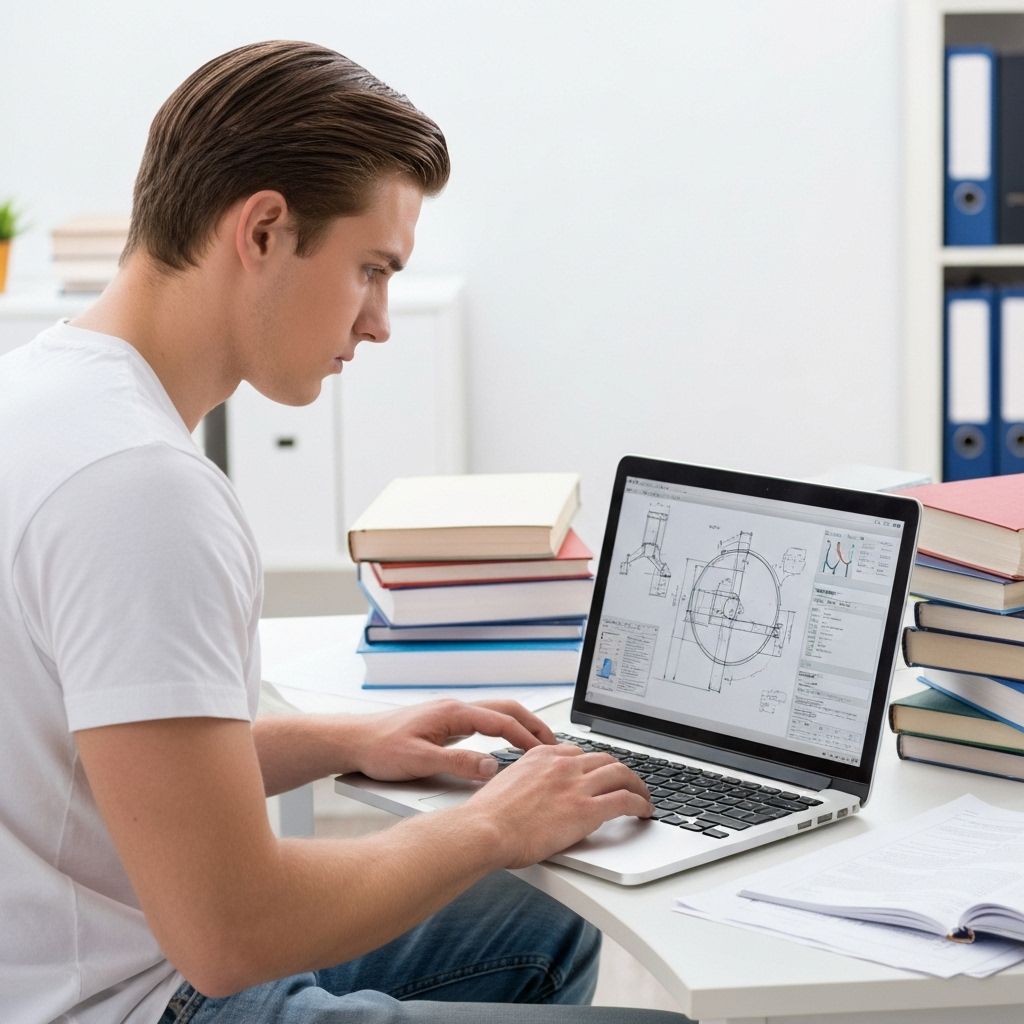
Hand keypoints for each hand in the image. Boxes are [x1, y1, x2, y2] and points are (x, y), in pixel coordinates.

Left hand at [344, 699, 556, 782]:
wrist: (354, 740)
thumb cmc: (380, 748)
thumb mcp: (419, 761)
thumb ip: (457, 764)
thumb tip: (491, 767)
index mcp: (452, 713)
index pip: (500, 721)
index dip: (525, 737)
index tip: (544, 753)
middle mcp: (454, 709)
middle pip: (504, 709)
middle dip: (532, 724)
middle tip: (553, 743)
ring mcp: (450, 714)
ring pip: (495, 714)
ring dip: (519, 725)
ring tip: (537, 744)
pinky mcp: (444, 724)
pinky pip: (483, 722)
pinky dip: (503, 730)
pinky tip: (506, 746)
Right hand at [463, 743, 652, 867]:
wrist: (485, 830)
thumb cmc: (488, 816)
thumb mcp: (506, 784)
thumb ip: (525, 782)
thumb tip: (530, 794)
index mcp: (541, 756)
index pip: (579, 753)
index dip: (594, 765)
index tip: (599, 774)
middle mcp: (562, 765)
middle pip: (604, 759)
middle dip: (620, 771)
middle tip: (627, 783)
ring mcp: (576, 785)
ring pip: (620, 774)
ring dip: (636, 785)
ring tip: (643, 797)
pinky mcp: (587, 809)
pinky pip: (625, 800)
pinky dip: (640, 804)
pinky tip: (644, 811)